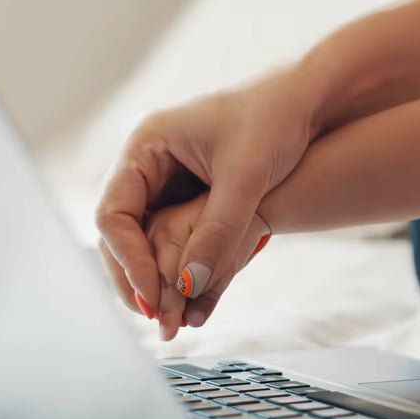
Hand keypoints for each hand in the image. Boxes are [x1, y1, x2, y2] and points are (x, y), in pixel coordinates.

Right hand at [94, 69, 315, 324]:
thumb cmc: (274, 120)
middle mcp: (147, 164)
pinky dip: (175, 266)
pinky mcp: (188, 196)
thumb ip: (218, 228)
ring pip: (144, 240)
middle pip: (120, 232)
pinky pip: (170, 237)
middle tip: (154, 317)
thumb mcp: (246, 175)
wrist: (307, 101)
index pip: (113, 212)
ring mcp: (166, 180)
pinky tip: (186, 296)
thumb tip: (188, 285)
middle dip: (133, 276)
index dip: (127, 258)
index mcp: (145, 145)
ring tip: (167, 317)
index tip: (152, 293)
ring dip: (151, 277)